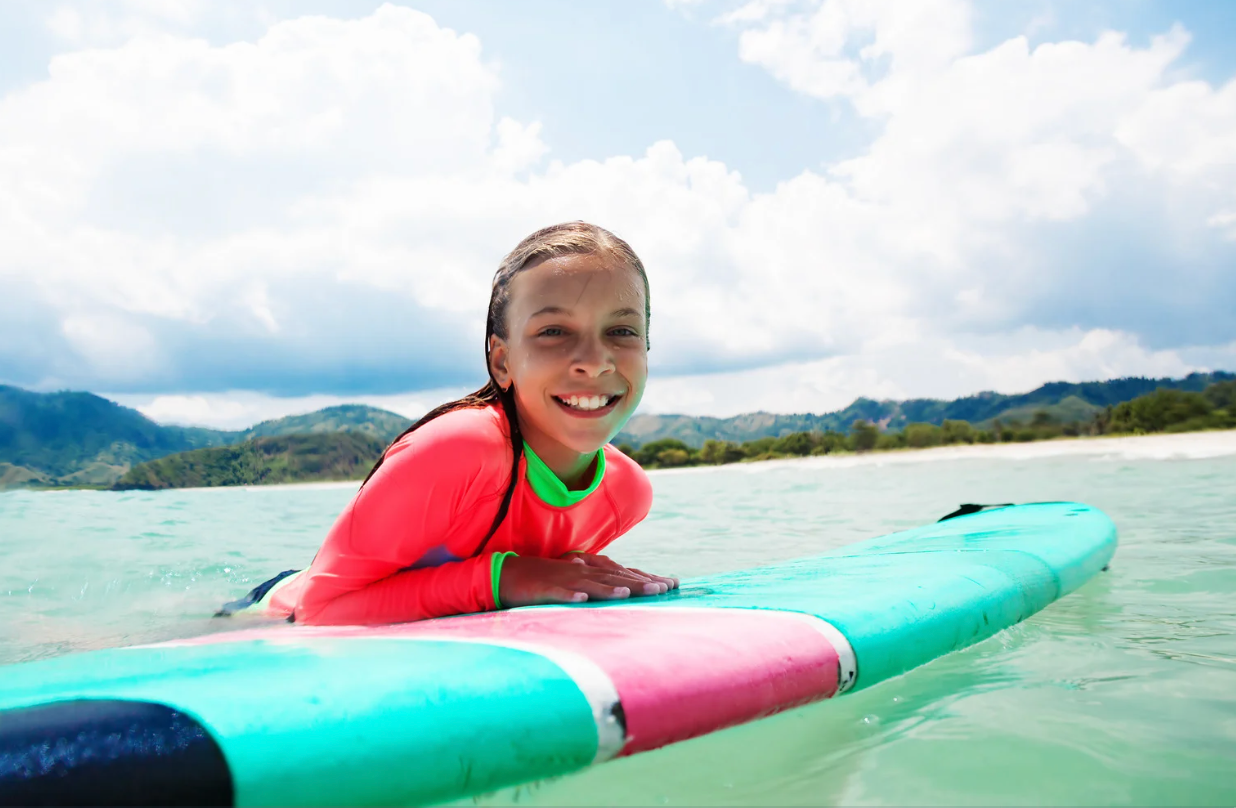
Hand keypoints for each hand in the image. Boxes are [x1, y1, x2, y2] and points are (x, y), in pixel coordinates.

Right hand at [498, 555, 676, 608]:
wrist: (508, 574)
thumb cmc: (545, 579)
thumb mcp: (575, 580)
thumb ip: (598, 583)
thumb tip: (624, 589)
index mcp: (589, 569)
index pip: (624, 573)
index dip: (647, 578)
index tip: (671, 584)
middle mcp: (581, 571)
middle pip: (614, 577)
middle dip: (639, 583)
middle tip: (663, 589)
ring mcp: (563, 580)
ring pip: (590, 584)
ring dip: (610, 588)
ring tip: (629, 593)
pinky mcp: (544, 589)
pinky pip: (558, 593)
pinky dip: (570, 595)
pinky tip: (581, 599)